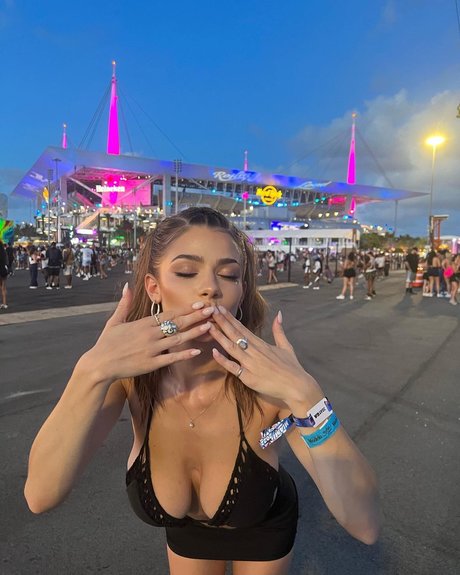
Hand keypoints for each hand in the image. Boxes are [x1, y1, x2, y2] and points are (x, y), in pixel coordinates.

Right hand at [82, 285, 213, 383]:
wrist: (99, 364)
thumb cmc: (106, 343)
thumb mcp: (114, 321)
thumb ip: (124, 304)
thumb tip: (128, 286)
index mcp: (143, 323)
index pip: (170, 314)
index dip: (186, 309)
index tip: (199, 304)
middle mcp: (150, 334)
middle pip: (178, 323)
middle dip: (196, 317)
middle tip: (212, 311)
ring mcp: (151, 349)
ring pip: (178, 339)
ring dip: (194, 332)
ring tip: (209, 326)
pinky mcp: (151, 364)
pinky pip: (171, 359)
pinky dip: (184, 354)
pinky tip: (196, 351)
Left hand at [209, 307, 321, 408]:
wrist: (297, 387)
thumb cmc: (292, 368)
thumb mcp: (286, 346)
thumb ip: (279, 331)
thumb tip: (279, 314)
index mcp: (262, 344)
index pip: (242, 328)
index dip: (230, 319)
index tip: (220, 309)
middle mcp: (255, 352)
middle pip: (235, 335)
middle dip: (222, 322)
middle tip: (210, 310)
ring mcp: (251, 365)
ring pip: (232, 348)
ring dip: (220, 337)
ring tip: (209, 326)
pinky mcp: (249, 378)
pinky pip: (234, 368)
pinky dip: (224, 361)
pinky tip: (214, 352)